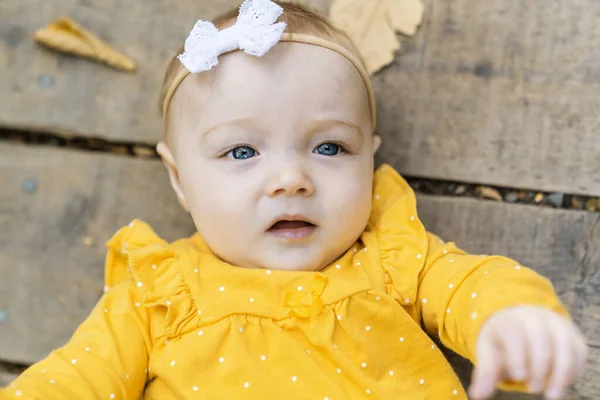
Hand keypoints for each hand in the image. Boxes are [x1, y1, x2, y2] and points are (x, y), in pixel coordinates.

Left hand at [468, 306, 587, 399]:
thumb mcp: (489, 351)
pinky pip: (578, 351)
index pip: (514, 333)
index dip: (517, 354)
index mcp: (509, 319)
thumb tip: (476, 395)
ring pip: (564, 344)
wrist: (521, 319)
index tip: (518, 376)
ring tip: (551, 394)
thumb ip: (486, 372)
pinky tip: (561, 385)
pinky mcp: (573, 335)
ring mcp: (556, 324)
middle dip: (538, 365)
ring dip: (560, 371)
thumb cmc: (502, 340)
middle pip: (541, 337)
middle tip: (531, 387)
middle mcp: (535, 317)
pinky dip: (573, 370)